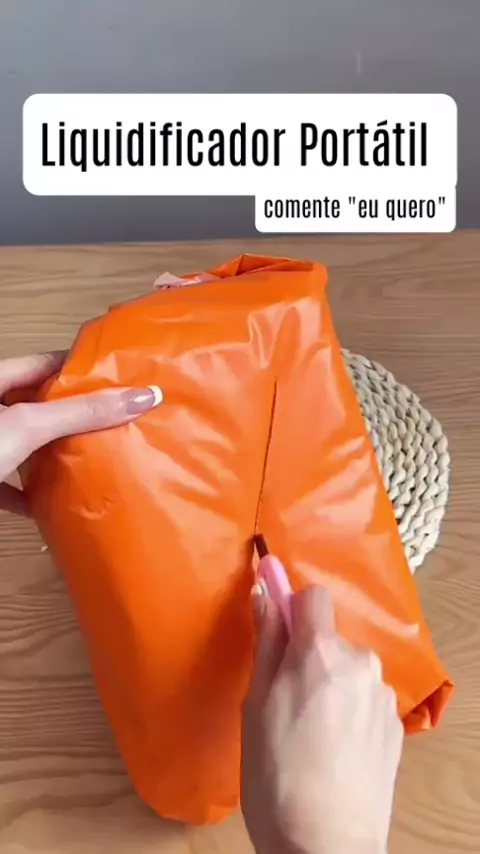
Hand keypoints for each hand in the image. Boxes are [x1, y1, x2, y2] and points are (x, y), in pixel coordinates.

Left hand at [0, 351, 161, 514]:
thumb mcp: (28, 426)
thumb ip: (80, 413)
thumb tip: (144, 396)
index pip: (47, 364)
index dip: (84, 370)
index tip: (123, 378)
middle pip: (39, 405)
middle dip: (75, 415)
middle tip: (121, 422)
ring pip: (25, 445)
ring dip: (54, 455)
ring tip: (97, 459)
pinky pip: (10, 483)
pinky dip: (31, 494)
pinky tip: (53, 505)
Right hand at [241, 584, 403, 853]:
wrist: (326, 846)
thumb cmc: (275, 775)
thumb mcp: (256, 704)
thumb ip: (266, 641)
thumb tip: (265, 588)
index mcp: (321, 652)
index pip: (314, 595)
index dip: (292, 609)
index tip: (276, 632)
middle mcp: (360, 663)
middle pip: (331, 638)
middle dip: (309, 656)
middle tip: (285, 701)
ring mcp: (382, 696)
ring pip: (349, 670)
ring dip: (331, 685)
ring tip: (311, 733)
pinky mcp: (396, 726)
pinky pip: (365, 699)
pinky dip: (349, 711)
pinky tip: (334, 750)